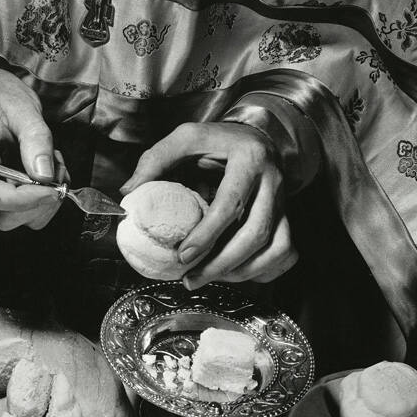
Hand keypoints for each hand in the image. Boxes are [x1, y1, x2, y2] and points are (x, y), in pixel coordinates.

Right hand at [0, 68, 66, 230]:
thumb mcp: (22, 108)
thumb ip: (35, 139)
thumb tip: (44, 175)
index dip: (20, 200)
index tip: (50, 188)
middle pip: (2, 216)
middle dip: (38, 203)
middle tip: (58, 174)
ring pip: (17, 218)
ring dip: (46, 201)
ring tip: (54, 166)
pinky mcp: (4, 190)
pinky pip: (26, 210)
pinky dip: (46, 197)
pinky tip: (48, 170)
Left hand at [121, 122, 297, 287]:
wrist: (256, 137)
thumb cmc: (217, 140)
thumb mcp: (186, 137)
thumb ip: (157, 160)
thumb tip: (129, 192)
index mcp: (247, 159)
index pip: (230, 203)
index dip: (207, 234)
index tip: (183, 256)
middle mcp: (272, 182)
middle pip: (256, 233)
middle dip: (222, 264)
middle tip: (191, 279)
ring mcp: (283, 202)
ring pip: (276, 247)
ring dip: (242, 272)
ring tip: (208, 279)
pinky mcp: (286, 217)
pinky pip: (287, 252)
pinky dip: (265, 270)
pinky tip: (238, 275)